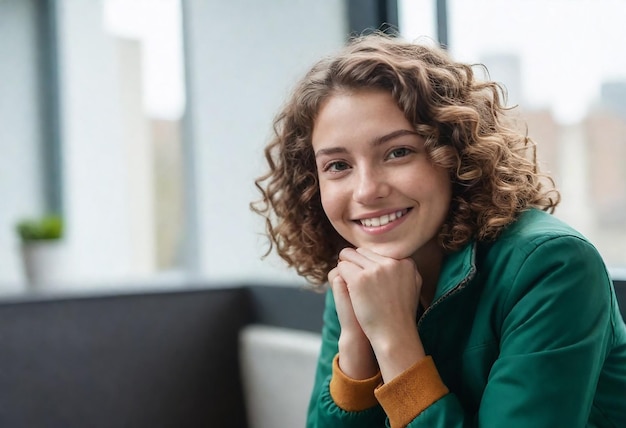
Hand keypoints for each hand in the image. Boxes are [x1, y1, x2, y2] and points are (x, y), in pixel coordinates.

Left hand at [336, 247, 425, 380]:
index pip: (376, 252)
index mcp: (406, 261)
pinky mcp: (359, 279)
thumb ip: (404, 268)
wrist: (393, 333)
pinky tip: (346, 286)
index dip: (369, 263)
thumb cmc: (400, 312)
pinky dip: (341, 274)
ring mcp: (375, 269)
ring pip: (349, 255)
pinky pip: (342, 266)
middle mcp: (391, 262)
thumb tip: (395, 256)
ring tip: (349, 281)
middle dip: (356, 262)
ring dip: (346, 266)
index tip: (369, 278)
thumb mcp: (413, 285)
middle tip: (356, 279)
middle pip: (362, 251)